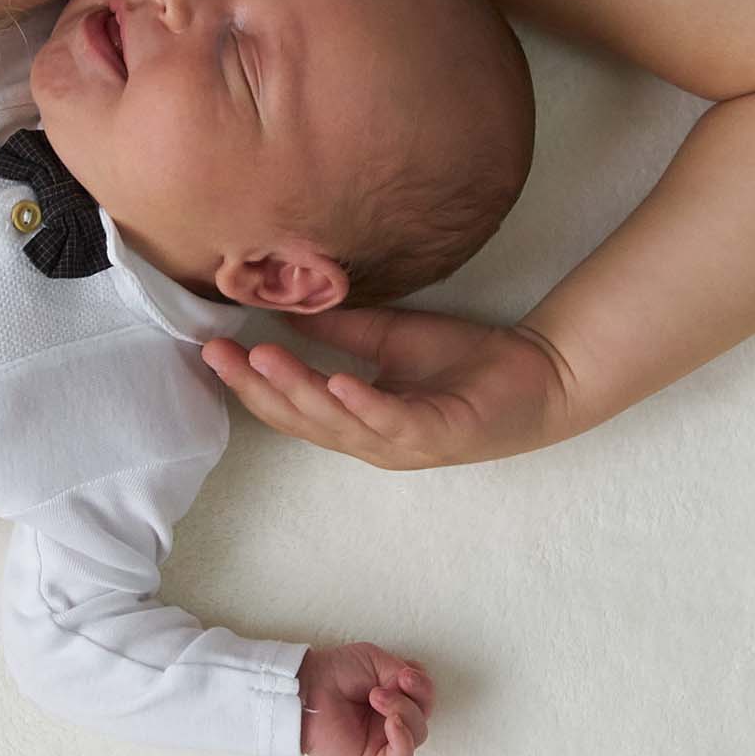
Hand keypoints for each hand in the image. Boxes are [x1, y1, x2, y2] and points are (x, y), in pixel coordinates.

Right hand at [201, 305, 571, 468]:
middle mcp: (374, 440)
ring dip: (297, 392)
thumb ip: (342, 334)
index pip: (292, 406)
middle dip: (256, 388)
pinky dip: (363, 405)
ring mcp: (406, 443)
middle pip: (301, 420)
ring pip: (337, 424)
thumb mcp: (392, 340)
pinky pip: (394, 423)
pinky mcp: (441, 435)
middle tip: (218, 355)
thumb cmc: (470, 363)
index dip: (251, 381)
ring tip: (261, 358)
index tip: (212, 348)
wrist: (542, 375)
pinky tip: (337, 383)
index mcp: (359, 421)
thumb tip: (288, 312)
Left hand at [299, 643, 432, 755]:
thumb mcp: (377, 661)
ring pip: (417, 735)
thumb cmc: (337, 672)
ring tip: (376, 696)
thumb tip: (415, 689)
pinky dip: (404, 741)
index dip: (423, 685)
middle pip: (424, 716)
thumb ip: (404, 673)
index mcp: (396, 697)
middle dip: (415, 696)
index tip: (406, 673)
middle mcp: (393, 720)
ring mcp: (384, 742)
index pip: (426, 697)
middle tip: (393, 682)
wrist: (308, 687)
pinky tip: (393, 723)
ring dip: (404, 711)